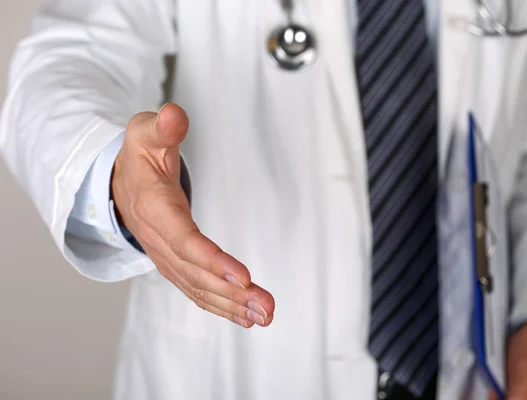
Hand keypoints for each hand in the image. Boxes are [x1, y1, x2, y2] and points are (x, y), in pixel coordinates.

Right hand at [112, 103, 274, 328]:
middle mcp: (159, 241)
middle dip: (231, 293)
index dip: (212, 260)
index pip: (184, 240)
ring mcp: (166, 257)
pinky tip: (246, 316)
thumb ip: (161, 126)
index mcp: (154, 209)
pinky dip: (220, 306)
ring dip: (232, 306)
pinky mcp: (176, 264)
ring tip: (265, 316)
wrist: (119, 184)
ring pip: (199, 287)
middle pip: (196, 272)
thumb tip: (175, 115)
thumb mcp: (144, 132)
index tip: (242, 277)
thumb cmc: (139, 156)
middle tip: (266, 307)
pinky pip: (196, 290)